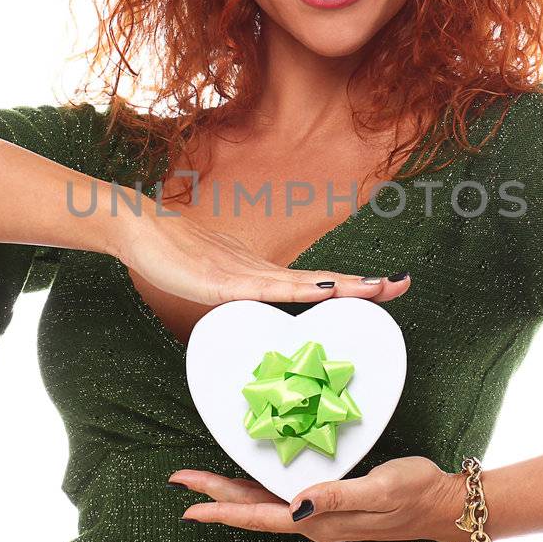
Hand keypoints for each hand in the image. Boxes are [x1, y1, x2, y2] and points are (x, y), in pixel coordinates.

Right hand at [113, 204, 411, 306]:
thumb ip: (235, 295)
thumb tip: (250, 312)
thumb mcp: (213, 283)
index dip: (353, 286)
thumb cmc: (172, 255)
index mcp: (262, 275)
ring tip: (378, 288)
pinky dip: (296, 290)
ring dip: (343, 286)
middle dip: (364, 285)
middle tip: (403, 282)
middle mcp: (262, 272)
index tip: (388, 286)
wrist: (139, 229)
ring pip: (303, 284)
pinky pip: (265, 289)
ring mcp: (244, 275)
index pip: (317, 283)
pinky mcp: (222, 283)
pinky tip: (321, 290)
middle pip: (322, 281)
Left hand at [168, 456, 465, 541]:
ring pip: (265, 505)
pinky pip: (283, 499)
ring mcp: (321, 517)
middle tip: (180, 480)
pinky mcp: (330, 506)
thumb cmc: (415, 492)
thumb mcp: (379, 488)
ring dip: (232, 493)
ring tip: (202, 481)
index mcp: (320, 522)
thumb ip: (337, 496)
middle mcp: (314, 523)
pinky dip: (258, 489)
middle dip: (216, 495)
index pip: (261, 516)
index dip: (223, 509)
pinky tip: (250, 480)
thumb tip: (295, 505)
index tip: (189, 504)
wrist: (442, 505)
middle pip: (254, 510)